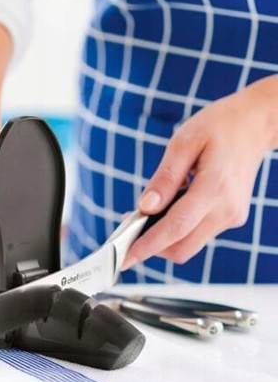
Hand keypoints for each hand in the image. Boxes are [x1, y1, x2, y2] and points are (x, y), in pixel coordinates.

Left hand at [123, 75, 277, 268]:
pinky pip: (199, 233)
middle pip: (183, 247)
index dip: (148, 245)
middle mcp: (227, 209)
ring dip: (165, 237)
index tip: (126, 257)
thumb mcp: (184, 142)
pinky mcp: (232, 217)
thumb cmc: (220, 126)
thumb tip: (144, 207)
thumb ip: (164, 178)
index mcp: (215, 187)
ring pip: (190, 244)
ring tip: (146, 214)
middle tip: (129, 229)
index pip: (177, 227)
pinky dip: (179, 228)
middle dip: (153, 246)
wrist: (255, 124)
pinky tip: (170, 208)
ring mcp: (232, 216)